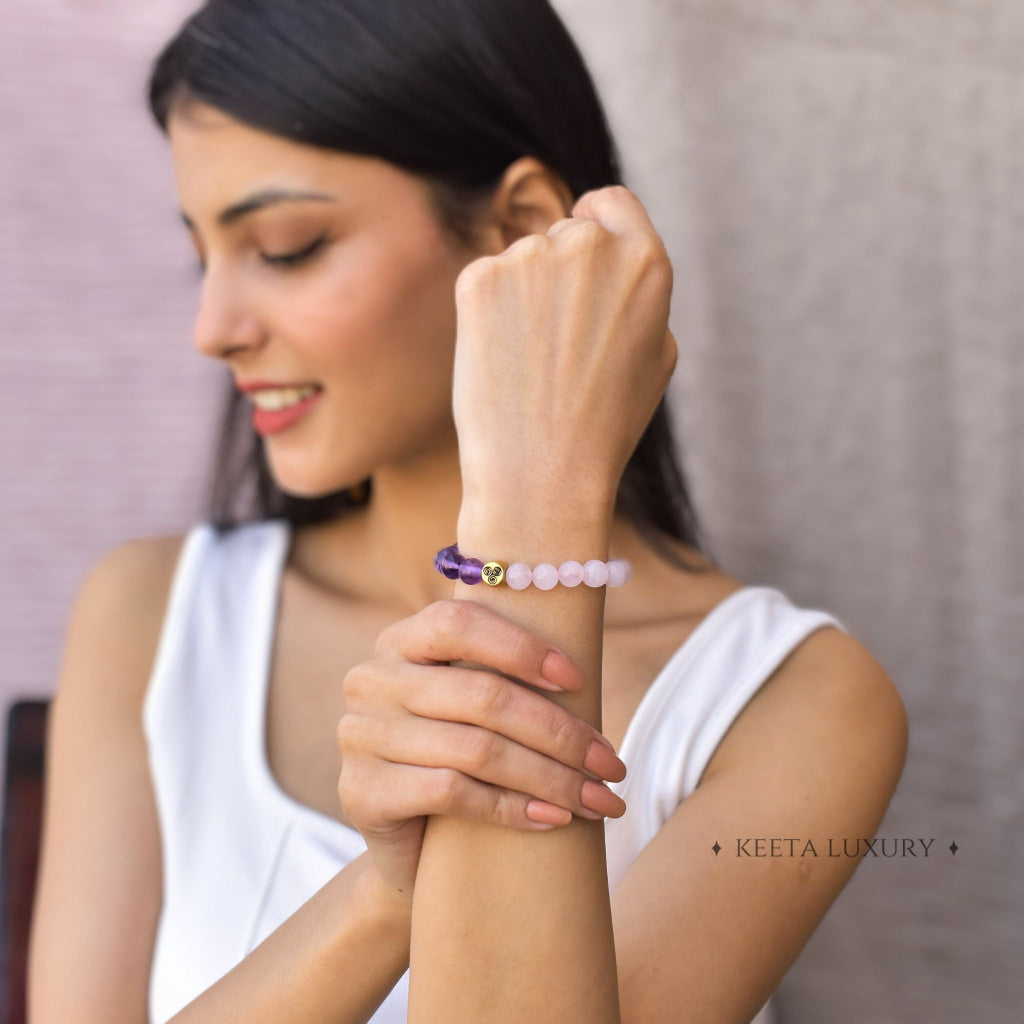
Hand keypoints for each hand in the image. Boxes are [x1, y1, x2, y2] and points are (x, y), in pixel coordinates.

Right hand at [335, 599, 627, 907]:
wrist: (411, 846)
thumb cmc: (460, 759)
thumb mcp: (474, 707)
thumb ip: (504, 677)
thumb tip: (585, 677)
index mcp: (400, 642)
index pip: (459, 624)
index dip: (522, 648)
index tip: (579, 681)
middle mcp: (372, 681)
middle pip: (482, 696)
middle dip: (559, 732)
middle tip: (610, 764)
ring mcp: (360, 737)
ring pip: (476, 749)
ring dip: (551, 777)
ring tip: (598, 799)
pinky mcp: (362, 793)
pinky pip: (452, 792)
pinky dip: (513, 807)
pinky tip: (553, 818)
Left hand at [452, 184, 676, 507]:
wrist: (544, 473)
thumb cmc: (605, 425)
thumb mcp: (657, 355)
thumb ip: (640, 293)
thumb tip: (614, 260)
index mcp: (645, 260)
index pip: (612, 203)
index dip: (597, 226)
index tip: (583, 261)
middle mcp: (589, 245)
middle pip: (565, 232)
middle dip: (560, 273)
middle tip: (557, 343)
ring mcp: (530, 256)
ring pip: (522, 260)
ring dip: (522, 296)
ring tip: (532, 364)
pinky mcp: (478, 278)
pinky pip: (484, 283)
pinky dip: (487, 315)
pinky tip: (501, 361)